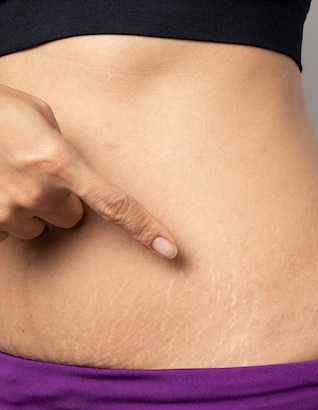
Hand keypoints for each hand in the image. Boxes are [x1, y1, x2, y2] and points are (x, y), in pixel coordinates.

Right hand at [0, 84, 177, 258]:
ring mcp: (5, 210)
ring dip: (31, 207)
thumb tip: (73, 177)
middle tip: (39, 173)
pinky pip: (7, 229)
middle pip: (72, 218)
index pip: (115, 204)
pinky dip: (4, 213)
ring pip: (38, 225)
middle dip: (62, 201)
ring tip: (9, 174)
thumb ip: (66, 152)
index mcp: (61, 162)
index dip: (145, 228)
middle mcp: (36, 192)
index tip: (170, 251)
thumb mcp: (43, 119)